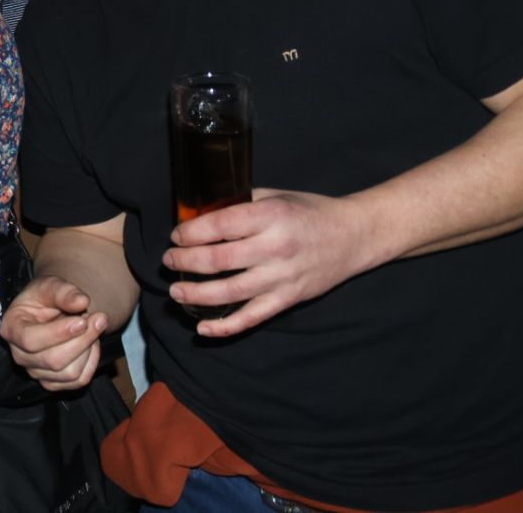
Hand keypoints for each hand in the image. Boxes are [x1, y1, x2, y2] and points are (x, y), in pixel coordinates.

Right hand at [0, 275, 107, 390]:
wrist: (52, 309)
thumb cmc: (45, 297)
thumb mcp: (50, 285)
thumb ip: (64, 291)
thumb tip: (81, 301)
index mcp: (11, 329)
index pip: (31, 340)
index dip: (58, 333)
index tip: (82, 320)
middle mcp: (20, 355)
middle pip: (53, 360)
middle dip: (82, 340)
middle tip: (99, 318)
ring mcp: (36, 372)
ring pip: (69, 373)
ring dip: (89, 349)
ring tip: (92, 328)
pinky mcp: (53, 382)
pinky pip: (79, 380)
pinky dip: (92, 361)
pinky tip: (91, 343)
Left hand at [162, 188, 382, 338]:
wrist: (354, 236)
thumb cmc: (310, 211)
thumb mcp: (275, 196)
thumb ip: (240, 204)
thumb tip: (200, 212)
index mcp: (270, 216)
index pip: (219, 226)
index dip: (190, 232)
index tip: (176, 235)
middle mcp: (275, 248)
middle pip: (218, 260)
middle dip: (185, 261)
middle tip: (168, 260)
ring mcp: (282, 277)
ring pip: (229, 292)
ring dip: (195, 293)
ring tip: (175, 290)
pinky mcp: (288, 298)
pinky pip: (252, 317)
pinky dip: (225, 326)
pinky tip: (202, 327)